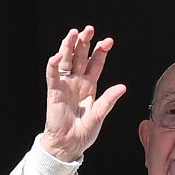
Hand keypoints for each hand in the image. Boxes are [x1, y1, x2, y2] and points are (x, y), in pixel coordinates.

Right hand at [42, 25, 126, 161]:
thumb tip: (122, 87)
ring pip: (66, 60)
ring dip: (69, 46)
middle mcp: (77, 82)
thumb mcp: (100, 114)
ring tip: (74, 33)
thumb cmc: (84, 132)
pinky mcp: (54, 91)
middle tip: (90, 29)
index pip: (95, 64)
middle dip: (85, 43)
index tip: (108, 41)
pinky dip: (54, 64)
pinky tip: (59, 55)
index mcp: (90, 86)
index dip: (101, 52)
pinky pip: (52, 75)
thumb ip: (109, 100)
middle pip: (81, 57)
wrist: (69, 144)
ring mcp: (65, 85)